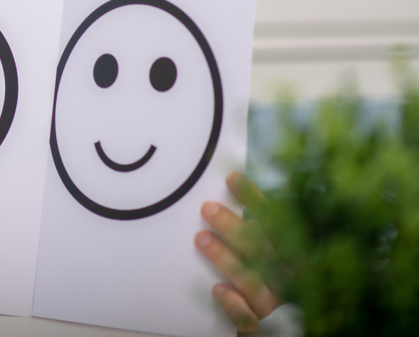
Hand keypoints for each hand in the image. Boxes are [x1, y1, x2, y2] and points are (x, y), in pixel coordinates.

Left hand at [195, 172, 281, 332]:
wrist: (276, 315)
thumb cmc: (270, 269)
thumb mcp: (271, 241)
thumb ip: (260, 220)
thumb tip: (233, 183)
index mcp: (295, 251)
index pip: (278, 221)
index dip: (254, 199)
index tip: (232, 178)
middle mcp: (289, 275)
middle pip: (262, 249)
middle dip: (234, 226)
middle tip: (208, 208)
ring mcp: (275, 299)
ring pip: (253, 280)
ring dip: (225, 258)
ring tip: (201, 238)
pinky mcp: (259, 320)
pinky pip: (248, 317)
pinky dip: (234, 304)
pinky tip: (217, 289)